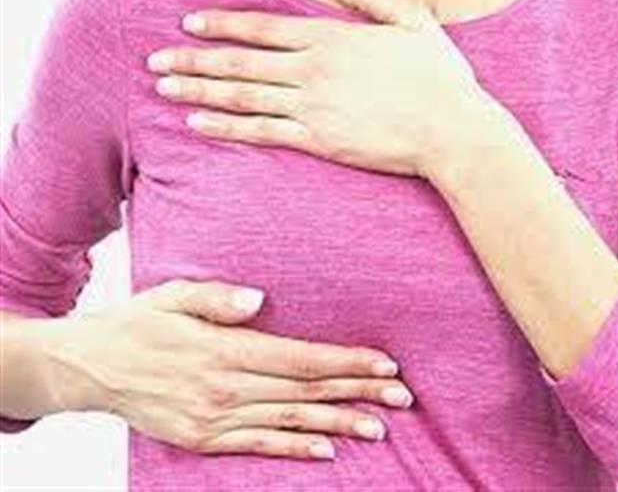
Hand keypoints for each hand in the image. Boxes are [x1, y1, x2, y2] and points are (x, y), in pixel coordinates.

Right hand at [40, 279, 412, 459]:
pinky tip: (326, 450)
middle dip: (358, 393)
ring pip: (290, 422)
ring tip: (379, 426)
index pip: (300, 359)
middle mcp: (223, 389)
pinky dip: (295, 449)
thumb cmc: (137, 324)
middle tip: (401, 396)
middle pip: (305, 392)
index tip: (384, 364)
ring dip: (338, 424)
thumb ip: (217, 298)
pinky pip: (258, 446)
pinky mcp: (203, 439)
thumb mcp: (172, 295)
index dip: (346, 363)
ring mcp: (213, 419)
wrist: (88, 368)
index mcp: (222, 350)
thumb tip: (258, 301)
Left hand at [147, 0, 506, 179]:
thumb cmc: (438, 76)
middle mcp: (312, 69)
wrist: (453, 129)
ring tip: (165, 89)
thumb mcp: (410, 19)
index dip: (220, 25)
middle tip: (156, 62)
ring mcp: (312, 106)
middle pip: (239, 62)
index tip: (189, 25)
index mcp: (330, 37)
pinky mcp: (317, 141)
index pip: (261, 27)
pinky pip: (262, 131)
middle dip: (193, 60)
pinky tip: (198, 124)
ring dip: (199, 91)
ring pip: (242, 96)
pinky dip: (226, 128)